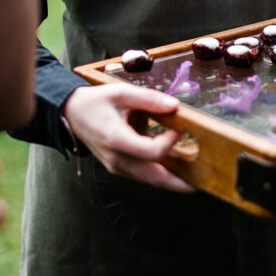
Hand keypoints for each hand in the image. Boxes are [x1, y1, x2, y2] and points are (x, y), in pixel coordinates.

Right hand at [63, 84, 192, 192]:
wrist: (71, 115)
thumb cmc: (96, 102)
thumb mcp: (121, 92)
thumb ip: (149, 98)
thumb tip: (176, 106)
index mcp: (116, 139)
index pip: (151, 152)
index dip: (170, 142)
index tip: (181, 128)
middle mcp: (117, 159)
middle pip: (155, 178)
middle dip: (180, 182)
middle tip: (204, 182)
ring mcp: (118, 167)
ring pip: (152, 180)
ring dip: (174, 180)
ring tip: (199, 178)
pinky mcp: (121, 168)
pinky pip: (146, 175)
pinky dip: (163, 174)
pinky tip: (181, 170)